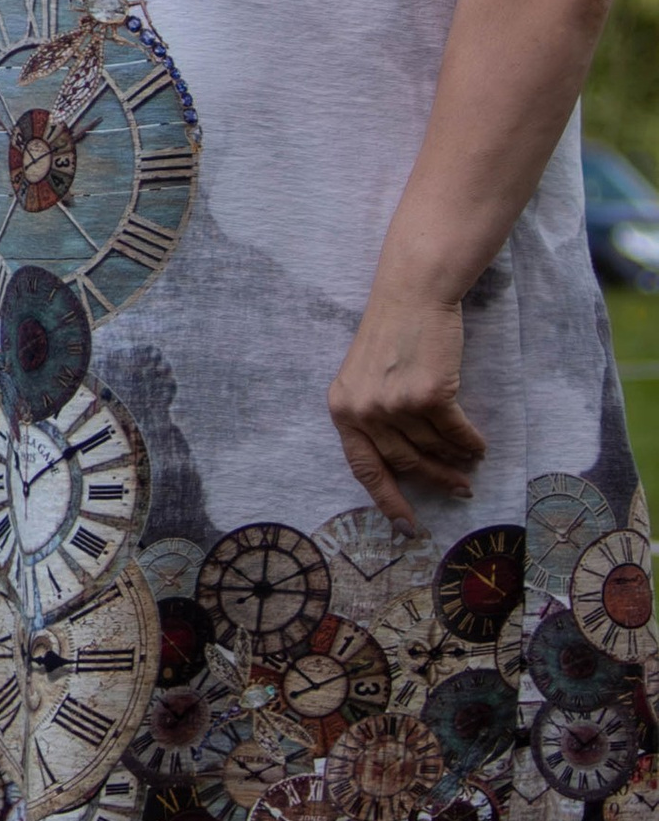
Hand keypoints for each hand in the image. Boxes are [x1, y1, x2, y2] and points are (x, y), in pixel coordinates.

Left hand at [327, 282, 486, 526]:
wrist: (413, 294)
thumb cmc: (392, 334)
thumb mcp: (364, 378)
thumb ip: (374, 418)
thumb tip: (403, 464)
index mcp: (342, 410)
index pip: (363, 469)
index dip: (387, 500)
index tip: (406, 526)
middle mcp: (365, 411)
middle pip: (405, 462)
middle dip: (434, 479)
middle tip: (459, 489)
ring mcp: (397, 405)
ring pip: (433, 447)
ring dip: (456, 460)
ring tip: (470, 464)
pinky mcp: (430, 395)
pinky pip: (456, 432)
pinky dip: (471, 442)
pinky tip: (479, 446)